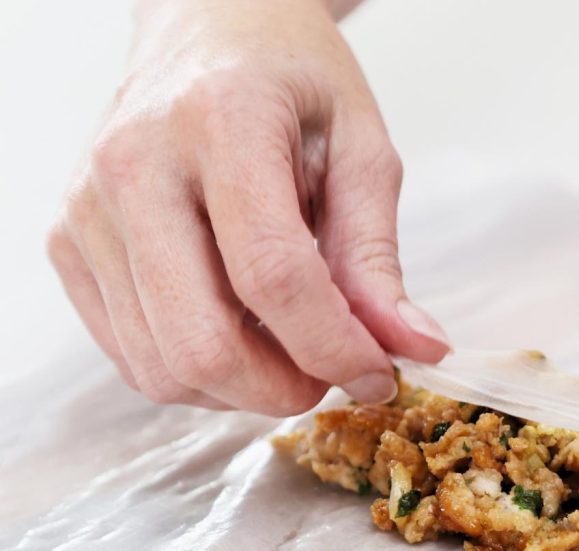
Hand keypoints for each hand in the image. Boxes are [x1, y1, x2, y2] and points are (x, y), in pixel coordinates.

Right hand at [47, 0, 448, 414]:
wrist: (204, 31)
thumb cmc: (291, 84)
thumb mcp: (360, 151)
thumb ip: (377, 256)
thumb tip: (415, 348)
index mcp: (221, 123)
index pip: (274, 277)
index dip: (335, 349)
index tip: (379, 375)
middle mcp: (134, 167)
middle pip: (202, 343)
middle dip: (283, 389)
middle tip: (329, 373)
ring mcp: (87, 211)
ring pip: (162, 368)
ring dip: (242, 390)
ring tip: (287, 347)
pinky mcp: (66, 246)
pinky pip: (133, 359)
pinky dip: (198, 374)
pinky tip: (238, 335)